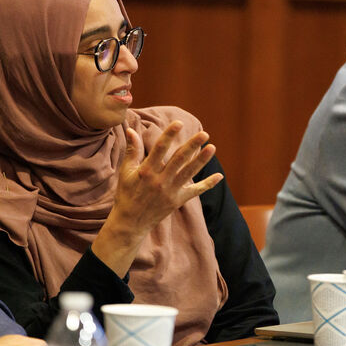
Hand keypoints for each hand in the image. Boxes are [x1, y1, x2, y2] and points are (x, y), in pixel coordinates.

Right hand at [92, 121, 222, 275]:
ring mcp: (170, 192)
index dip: (169, 135)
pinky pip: (195, 192)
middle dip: (192, 146)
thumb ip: (132, 150)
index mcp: (146, 171)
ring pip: (189, 173)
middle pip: (179, 160)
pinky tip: (219, 176)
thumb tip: (131, 129)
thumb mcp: (126, 172)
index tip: (179, 123)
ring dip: (201, 160)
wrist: (130, 222)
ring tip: (212, 147)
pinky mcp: (177, 201)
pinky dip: (207, 184)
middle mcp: (160, 181)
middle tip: (204, 134)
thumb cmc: (126, 194)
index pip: (159, 149)